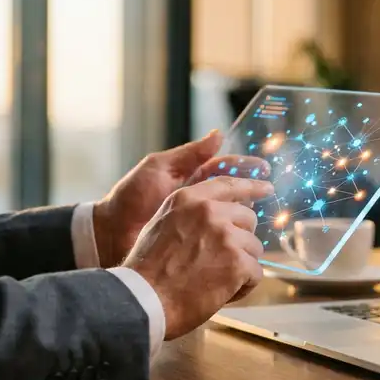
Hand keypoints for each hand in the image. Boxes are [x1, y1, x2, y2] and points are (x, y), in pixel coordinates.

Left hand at [92, 130, 268, 266]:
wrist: (109, 234)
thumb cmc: (130, 198)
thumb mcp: (158, 168)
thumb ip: (189, 154)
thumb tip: (219, 135)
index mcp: (191, 179)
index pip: (226, 171)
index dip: (246, 170)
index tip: (265, 170)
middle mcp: (198, 200)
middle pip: (233, 195)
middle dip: (252, 193)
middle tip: (270, 194)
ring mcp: (197, 223)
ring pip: (230, 218)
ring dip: (246, 217)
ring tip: (263, 216)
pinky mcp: (194, 244)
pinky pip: (218, 240)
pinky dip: (234, 240)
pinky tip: (246, 241)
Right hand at [123, 176, 274, 339]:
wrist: (143, 299)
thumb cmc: (147, 270)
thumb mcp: (162, 225)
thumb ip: (190, 214)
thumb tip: (218, 214)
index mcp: (189, 199)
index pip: (229, 185)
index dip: (252, 187)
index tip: (267, 189)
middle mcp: (210, 211)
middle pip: (248, 219)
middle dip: (240, 240)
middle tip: (220, 262)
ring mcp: (226, 235)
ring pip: (254, 248)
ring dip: (241, 266)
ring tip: (215, 281)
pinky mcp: (237, 262)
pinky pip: (256, 273)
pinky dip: (243, 287)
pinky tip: (222, 294)